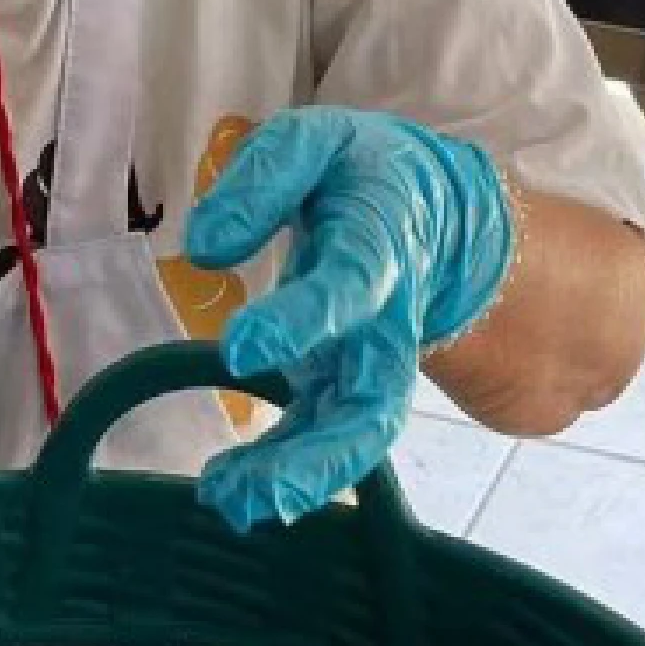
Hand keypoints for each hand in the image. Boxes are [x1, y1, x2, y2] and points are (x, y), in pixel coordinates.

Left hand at [185, 109, 513, 530]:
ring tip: (232, 502)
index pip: (346, 287)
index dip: (300, 321)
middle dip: (318, 451)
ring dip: (299, 478)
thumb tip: (205, 244)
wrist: (439, 214)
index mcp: (379, 247)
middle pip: (373, 402)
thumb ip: (263, 179)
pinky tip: (233, 494)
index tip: (241, 350)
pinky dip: (288, 475)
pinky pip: (330, 442)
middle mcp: (386, 324)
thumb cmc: (362, 173)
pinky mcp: (351, 387)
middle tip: (251, 485)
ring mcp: (374, 366)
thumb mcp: (316, 142)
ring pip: (357, 439)